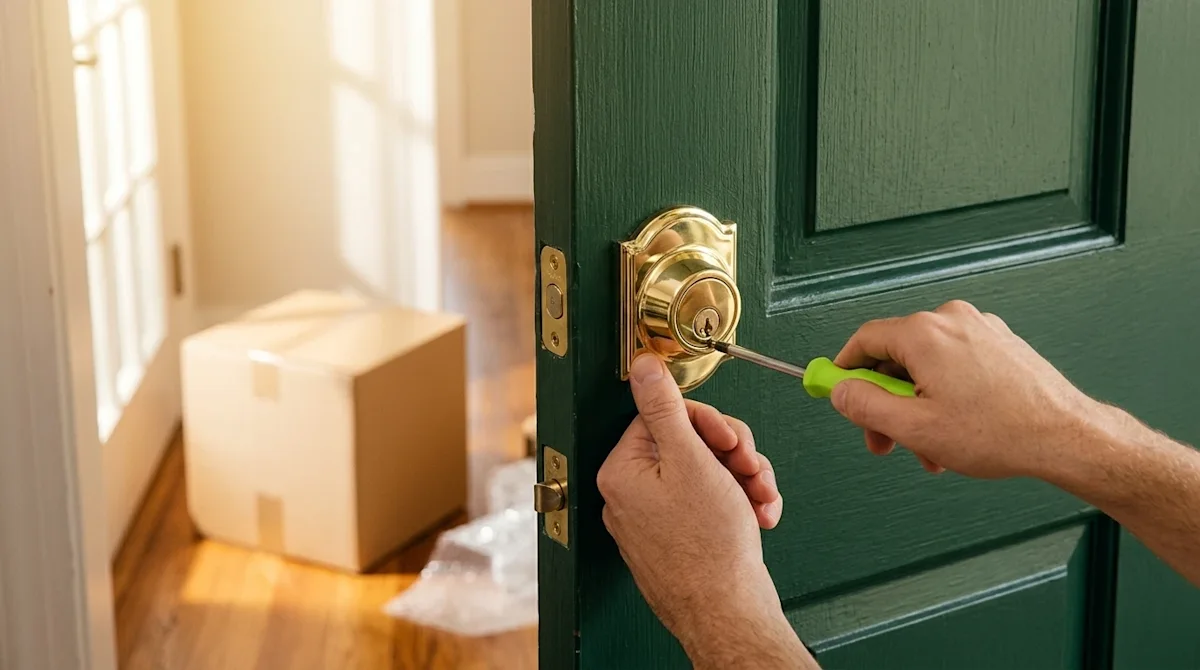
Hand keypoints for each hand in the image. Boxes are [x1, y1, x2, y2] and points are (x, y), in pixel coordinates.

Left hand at [598, 354, 811, 667]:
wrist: (728, 614)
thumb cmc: (709, 549)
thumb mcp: (691, 460)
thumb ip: (665, 408)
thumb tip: (642, 366)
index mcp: (622, 471)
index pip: (663, 416)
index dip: (707, 424)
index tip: (730, 442)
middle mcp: (629, 495)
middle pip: (687, 444)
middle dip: (730, 454)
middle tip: (750, 469)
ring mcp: (652, 520)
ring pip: (703, 473)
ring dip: (741, 479)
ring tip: (759, 498)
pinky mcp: (675, 539)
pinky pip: (706, 504)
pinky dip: (736, 504)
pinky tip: (756, 516)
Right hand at [830, 300, 1097, 478]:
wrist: (1067, 436)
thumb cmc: (1000, 432)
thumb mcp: (913, 427)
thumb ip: (865, 406)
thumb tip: (841, 392)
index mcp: (924, 333)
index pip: (865, 340)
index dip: (845, 370)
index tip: (835, 391)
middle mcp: (951, 321)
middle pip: (896, 356)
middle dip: (886, 402)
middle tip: (884, 440)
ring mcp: (979, 329)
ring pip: (927, 367)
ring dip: (918, 407)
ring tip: (931, 448)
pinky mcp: (1000, 343)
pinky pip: (955, 366)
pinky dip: (946, 396)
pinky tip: (956, 433)